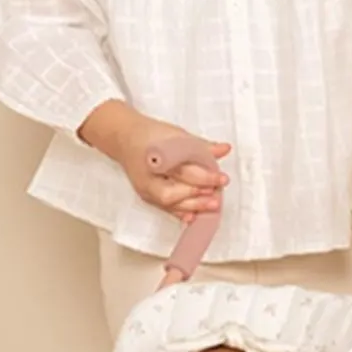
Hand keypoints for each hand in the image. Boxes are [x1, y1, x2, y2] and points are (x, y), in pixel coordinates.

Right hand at [78, 102, 230, 219]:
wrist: (125, 139)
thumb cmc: (152, 135)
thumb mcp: (178, 135)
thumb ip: (202, 146)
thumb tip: (225, 149)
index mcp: (156, 157)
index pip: (183, 170)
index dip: (205, 176)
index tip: (222, 178)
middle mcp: (148, 176)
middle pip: (172, 192)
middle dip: (197, 196)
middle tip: (217, 197)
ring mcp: (146, 188)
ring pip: (168, 203)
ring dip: (191, 206)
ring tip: (210, 206)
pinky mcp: (146, 196)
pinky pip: (164, 208)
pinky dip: (179, 213)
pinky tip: (193, 216)